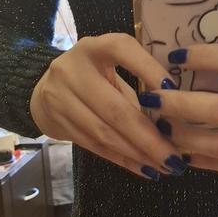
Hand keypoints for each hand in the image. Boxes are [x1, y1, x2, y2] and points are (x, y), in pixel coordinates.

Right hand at [30, 33, 191, 180]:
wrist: (42, 90)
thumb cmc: (92, 74)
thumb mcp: (110, 66)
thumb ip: (137, 82)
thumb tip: (176, 113)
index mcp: (95, 47)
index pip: (122, 50)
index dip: (148, 69)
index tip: (174, 91)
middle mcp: (73, 69)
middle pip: (115, 108)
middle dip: (148, 137)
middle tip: (175, 157)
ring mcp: (61, 98)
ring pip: (104, 133)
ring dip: (137, 153)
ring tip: (164, 166)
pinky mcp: (57, 124)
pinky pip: (95, 146)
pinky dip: (122, 160)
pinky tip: (144, 169)